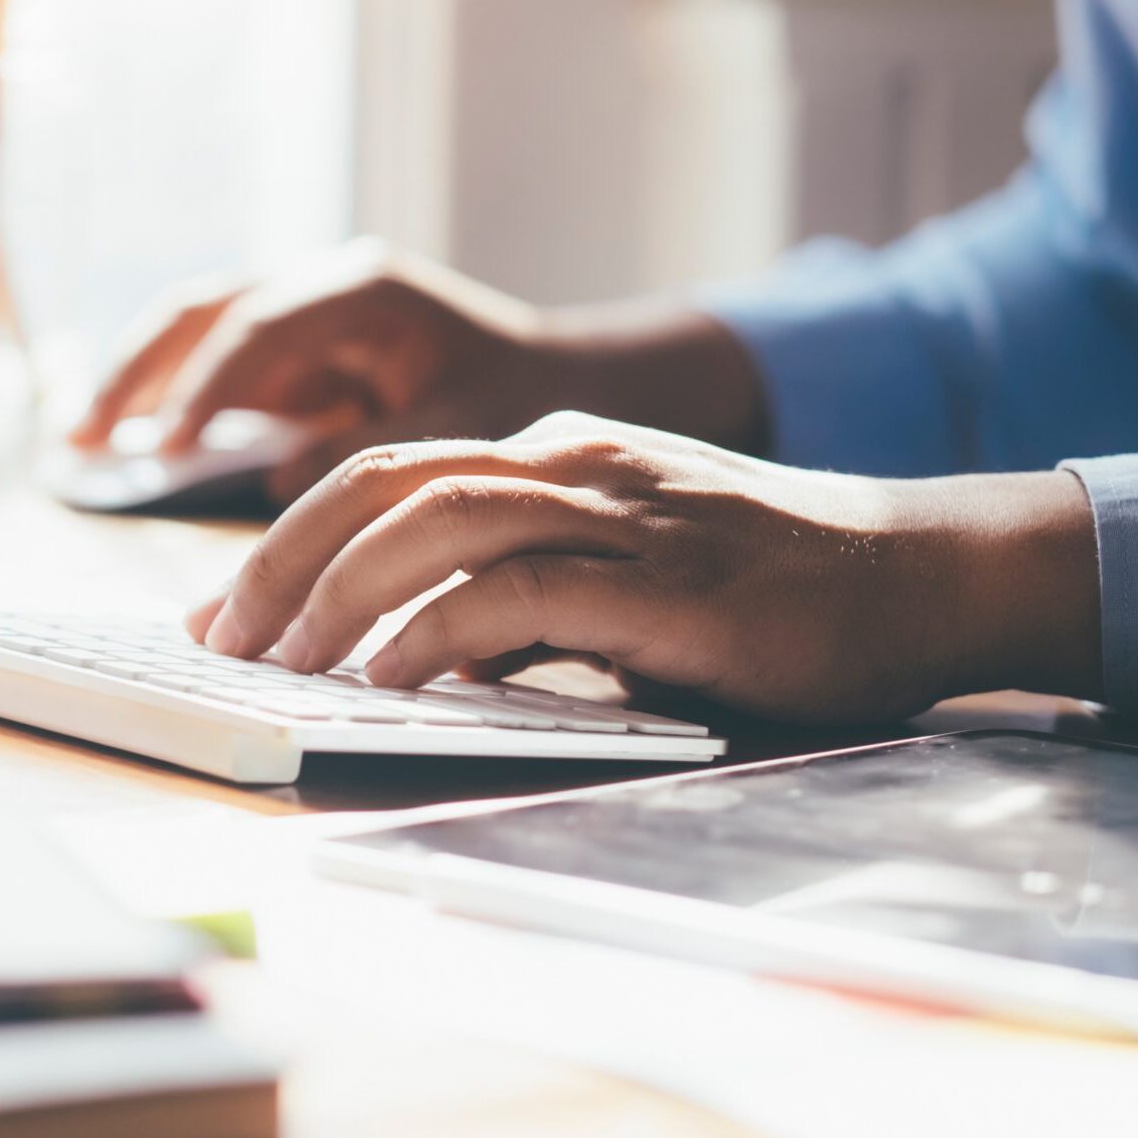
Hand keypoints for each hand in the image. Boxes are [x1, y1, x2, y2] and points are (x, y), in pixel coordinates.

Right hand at [70, 241, 558, 495]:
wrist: (549, 381)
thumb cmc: (514, 401)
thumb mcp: (457, 434)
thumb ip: (373, 456)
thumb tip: (280, 484)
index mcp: (362, 290)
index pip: (260, 327)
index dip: (205, 386)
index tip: (164, 449)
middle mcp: (318, 290)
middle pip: (201, 313)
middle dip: (137, 373)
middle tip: (85, 440)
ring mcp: (296, 320)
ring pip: (190, 337)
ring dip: (135, 386)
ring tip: (80, 447)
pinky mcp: (288, 360)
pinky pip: (210, 375)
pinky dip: (167, 409)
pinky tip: (126, 453)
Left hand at [187, 413, 1101, 724]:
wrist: (920, 577)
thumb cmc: (772, 597)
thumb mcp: (622, 588)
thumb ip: (524, 607)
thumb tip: (420, 658)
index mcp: (554, 459)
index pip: (388, 476)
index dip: (291, 538)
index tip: (228, 610)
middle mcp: (572, 464)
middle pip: (383, 484)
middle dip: (281, 559)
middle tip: (216, 636)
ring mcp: (618, 510)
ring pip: (434, 521)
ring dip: (336, 594)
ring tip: (275, 660)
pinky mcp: (661, 576)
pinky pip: (516, 593)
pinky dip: (433, 632)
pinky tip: (384, 679)